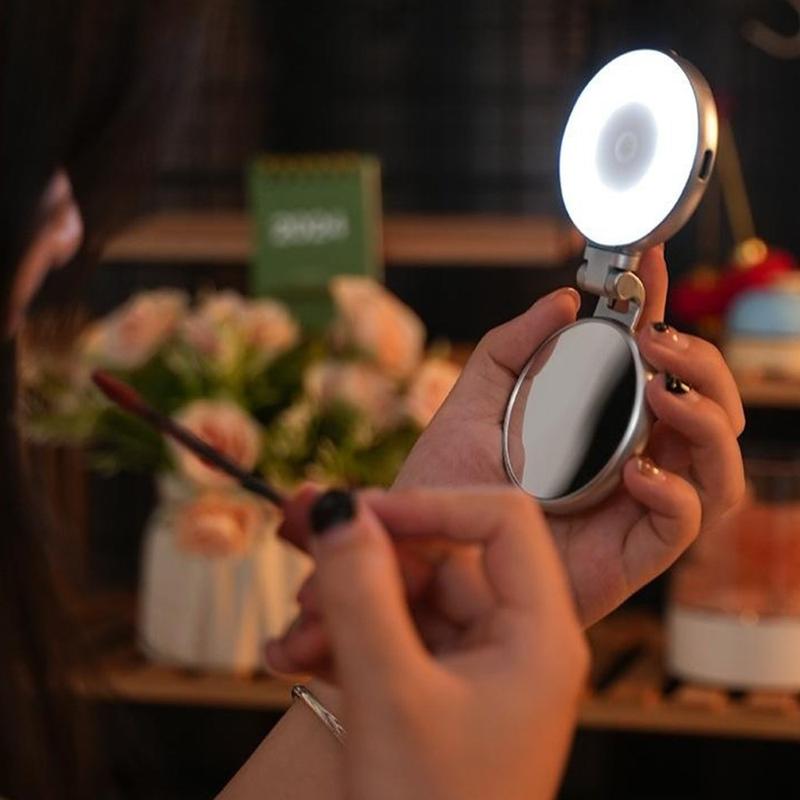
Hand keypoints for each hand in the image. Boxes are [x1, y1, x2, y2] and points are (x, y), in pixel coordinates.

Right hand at [268, 488, 587, 799]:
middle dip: (366, 556)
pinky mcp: (440, 689)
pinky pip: (391, 636)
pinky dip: (344, 637)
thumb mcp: (389, 695)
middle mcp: (517, 641)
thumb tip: (338, 508)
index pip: (501, 522)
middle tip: (297, 539)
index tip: (357, 511)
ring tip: (290, 634)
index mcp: (541, 635)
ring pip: (407, 597)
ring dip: (343, 602)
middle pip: (442, 556)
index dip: (429, 505)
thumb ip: (361, 592)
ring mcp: (477, 666)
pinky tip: (294, 655)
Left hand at [394, 245, 745, 624]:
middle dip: (701, 363)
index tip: (646, 260)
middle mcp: (629, 455)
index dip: (658, 306)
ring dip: (705, 417)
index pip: (651, 359)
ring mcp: (634, 504)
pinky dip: (675, 491)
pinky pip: (685, 522)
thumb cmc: (449, 478)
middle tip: (655, 339)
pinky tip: (634, 470)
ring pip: (717, 462)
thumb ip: (513, 346)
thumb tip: (564, 302)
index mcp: (599, 418)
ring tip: (660, 390)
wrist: (423, 546)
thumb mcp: (473, 399)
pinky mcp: (630, 553)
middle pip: (709, 407)